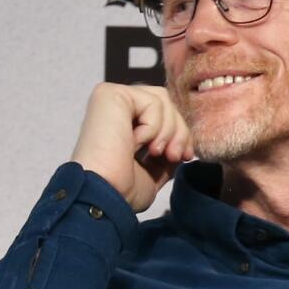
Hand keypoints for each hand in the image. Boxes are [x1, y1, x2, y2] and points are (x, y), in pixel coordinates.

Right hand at [71, 83, 194, 212]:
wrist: (104, 195)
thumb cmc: (121, 190)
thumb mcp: (152, 172)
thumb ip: (165, 152)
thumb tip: (181, 143)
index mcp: (122, 123)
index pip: (162, 114)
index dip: (180, 133)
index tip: (184, 157)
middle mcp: (115, 107)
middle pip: (165, 103)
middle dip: (179, 132)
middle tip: (175, 156)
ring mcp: (111, 98)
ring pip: (162, 100)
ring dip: (169, 130)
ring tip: (156, 152)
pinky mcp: (111, 94)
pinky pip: (152, 102)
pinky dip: (153, 127)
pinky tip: (135, 144)